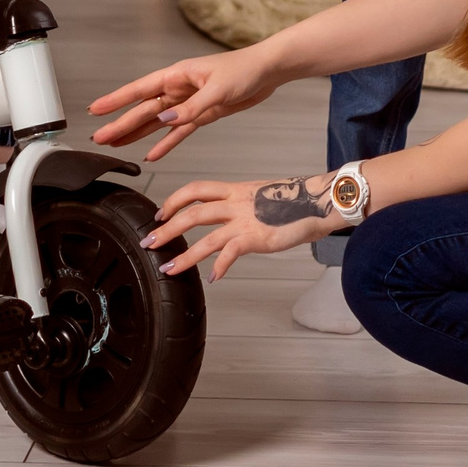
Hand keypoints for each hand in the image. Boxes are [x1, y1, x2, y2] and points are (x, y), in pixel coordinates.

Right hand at [88, 45, 282, 158]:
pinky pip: (179, 132)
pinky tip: (152, 154)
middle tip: (100, 138)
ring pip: (157, 122)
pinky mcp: (203, 114)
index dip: (116, 100)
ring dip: (137, 134)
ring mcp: (189, 102)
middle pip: (144, 109)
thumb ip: (191, 107)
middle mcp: (179, 88)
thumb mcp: (218, 89)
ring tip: (115, 144)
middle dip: (121, 123)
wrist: (269, 72)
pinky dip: (166, 143)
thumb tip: (163, 120)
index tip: (95, 109)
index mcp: (178, 75)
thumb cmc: (245, 70)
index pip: (140, 89)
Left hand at [145, 174, 338, 278]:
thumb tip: (227, 222)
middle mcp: (236, 203)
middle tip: (149, 242)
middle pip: (192, 213)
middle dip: (167, 229)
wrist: (318, 202)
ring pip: (205, 237)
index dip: (174, 200)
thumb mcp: (260, 198)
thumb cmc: (294, 202)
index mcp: (235, 190)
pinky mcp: (256, 238)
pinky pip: (231, 253)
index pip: (196, 189)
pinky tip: (213, 277)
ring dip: (184, 255)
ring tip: (168, 269)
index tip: (160, 213)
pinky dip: (220, 266)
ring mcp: (245, 221)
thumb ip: (240, 207)